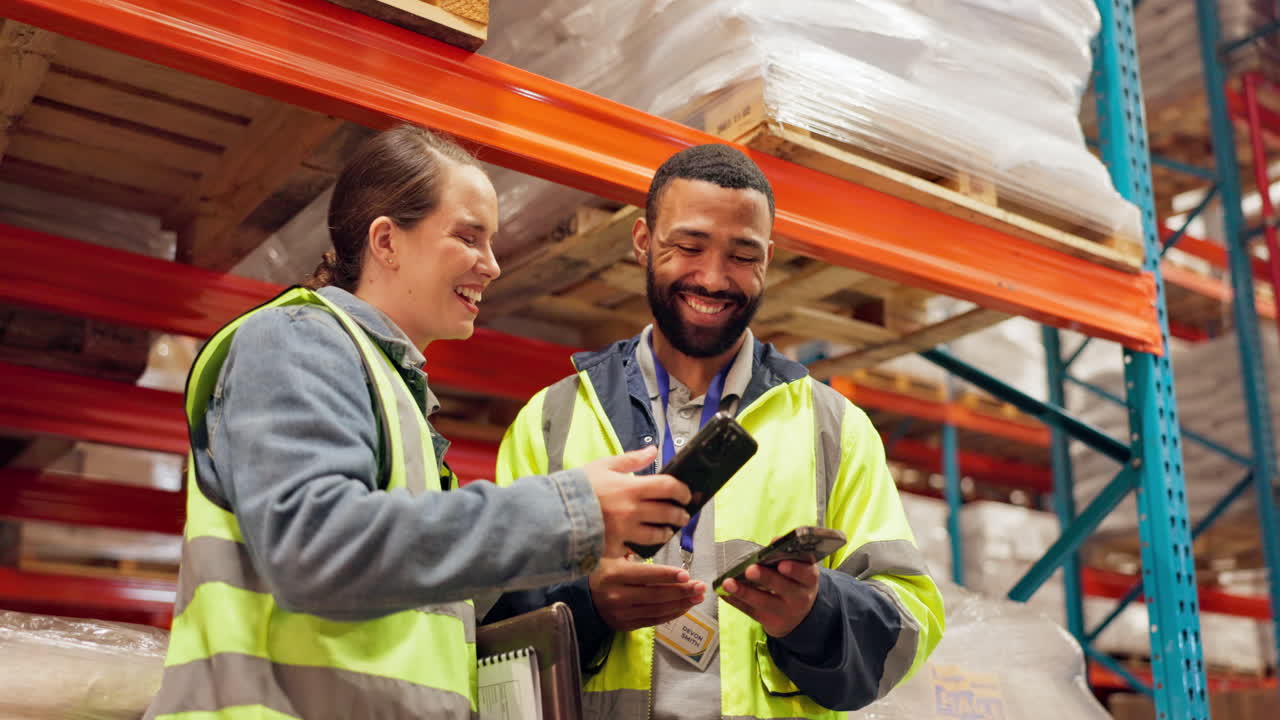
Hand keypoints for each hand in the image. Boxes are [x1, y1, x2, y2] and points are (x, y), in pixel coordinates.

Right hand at [584, 446, 690, 557]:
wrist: (554, 513)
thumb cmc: (578, 487)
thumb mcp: (603, 466)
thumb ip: (631, 460)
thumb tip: (653, 450)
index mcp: (631, 488)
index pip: (669, 488)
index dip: (682, 491)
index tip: (686, 495)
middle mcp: (632, 511)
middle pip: (668, 513)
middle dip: (680, 515)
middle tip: (682, 515)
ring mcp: (625, 532)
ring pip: (657, 535)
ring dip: (667, 532)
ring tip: (668, 530)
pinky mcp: (615, 548)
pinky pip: (636, 549)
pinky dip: (643, 545)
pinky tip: (645, 542)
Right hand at [589, 557, 704, 630]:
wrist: (586, 600)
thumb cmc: (605, 573)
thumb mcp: (615, 560)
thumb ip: (637, 559)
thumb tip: (665, 558)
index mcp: (615, 575)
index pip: (646, 576)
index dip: (667, 576)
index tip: (687, 575)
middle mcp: (619, 596)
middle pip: (656, 595)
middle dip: (682, 591)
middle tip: (700, 587)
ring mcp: (623, 613)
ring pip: (658, 610)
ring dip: (681, 604)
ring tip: (698, 597)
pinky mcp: (628, 625)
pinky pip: (654, 620)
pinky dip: (672, 614)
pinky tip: (685, 607)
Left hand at [720, 560, 819, 637]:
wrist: (799, 615)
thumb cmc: (794, 582)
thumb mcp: (799, 569)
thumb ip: (787, 554)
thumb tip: (775, 540)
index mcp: (809, 579)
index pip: (805, 573)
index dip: (794, 569)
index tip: (781, 564)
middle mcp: (800, 597)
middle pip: (783, 587)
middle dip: (765, 578)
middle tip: (750, 570)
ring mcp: (785, 612)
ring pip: (763, 602)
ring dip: (743, 592)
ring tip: (727, 583)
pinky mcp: (770, 622)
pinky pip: (750, 612)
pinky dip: (736, 602)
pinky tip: (724, 593)